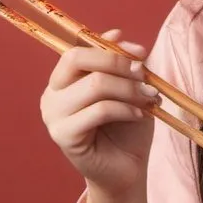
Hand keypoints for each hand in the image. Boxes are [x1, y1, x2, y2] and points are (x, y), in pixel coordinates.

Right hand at [40, 28, 159, 198]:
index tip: (142, 53)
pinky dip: (126, 109)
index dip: (111, 46)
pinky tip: (140, 115)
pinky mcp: (64, 135)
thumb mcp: (128, 88)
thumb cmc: (126, 127)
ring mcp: (53, 115)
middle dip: (118, 63)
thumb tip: (116, 33)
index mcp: (63, 80)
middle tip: (144, 75)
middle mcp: (51, 94)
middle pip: (78, 59)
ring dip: (130, 89)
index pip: (78, 49)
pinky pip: (100, 110)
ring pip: (95, 84)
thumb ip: (119, 62)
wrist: (127, 169)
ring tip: (150, 99)